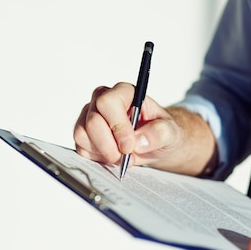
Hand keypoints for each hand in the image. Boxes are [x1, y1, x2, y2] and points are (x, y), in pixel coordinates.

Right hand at [73, 83, 216, 175]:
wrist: (154, 144)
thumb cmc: (160, 132)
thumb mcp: (170, 132)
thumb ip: (160, 133)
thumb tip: (139, 140)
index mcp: (124, 92)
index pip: (108, 103)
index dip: (117, 126)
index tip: (129, 146)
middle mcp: (102, 100)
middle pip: (92, 121)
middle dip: (108, 145)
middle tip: (125, 156)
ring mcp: (90, 116)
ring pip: (82, 134)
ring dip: (102, 151)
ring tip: (121, 156)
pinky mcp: (84, 134)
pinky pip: (80, 147)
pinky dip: (96, 157)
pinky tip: (111, 155)